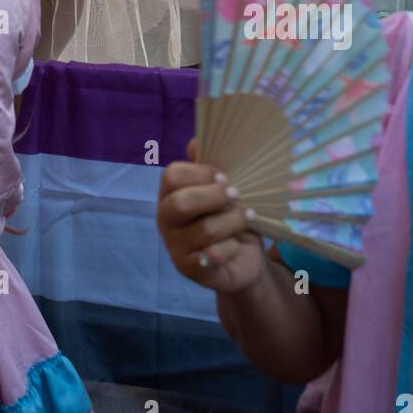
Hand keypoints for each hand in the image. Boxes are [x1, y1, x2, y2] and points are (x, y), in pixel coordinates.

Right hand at [157, 138, 265, 294]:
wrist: (241, 259)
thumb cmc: (227, 217)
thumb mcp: (221, 190)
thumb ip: (207, 167)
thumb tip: (195, 142)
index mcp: (169, 194)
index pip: (172, 176)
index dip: (201, 173)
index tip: (225, 176)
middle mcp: (166, 219)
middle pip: (181, 202)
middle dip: (215, 197)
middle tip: (237, 195)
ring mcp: (175, 246)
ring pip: (205, 230)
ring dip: (233, 221)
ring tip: (247, 217)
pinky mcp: (189, 270)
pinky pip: (213, 255)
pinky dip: (231, 248)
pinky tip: (237, 245)